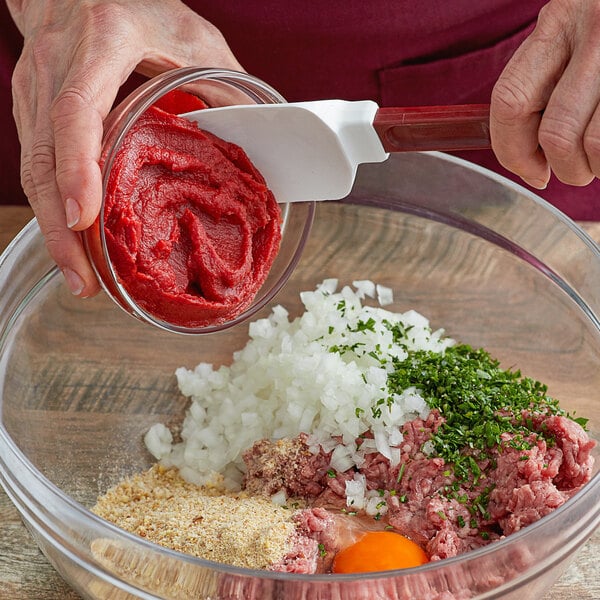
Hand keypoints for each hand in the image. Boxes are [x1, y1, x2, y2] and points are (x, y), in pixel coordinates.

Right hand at [7, 0, 242, 296]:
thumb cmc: (139, 7)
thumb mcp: (194, 38)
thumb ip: (224, 83)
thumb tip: (260, 138)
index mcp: (101, 45)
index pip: (76, 110)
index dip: (76, 167)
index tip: (84, 217)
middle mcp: (56, 69)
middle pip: (43, 157)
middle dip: (60, 227)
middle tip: (86, 280)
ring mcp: (34, 92)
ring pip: (33, 170)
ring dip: (54, 231)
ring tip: (81, 278)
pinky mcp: (31, 111)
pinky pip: (37, 168)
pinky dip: (54, 211)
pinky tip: (73, 245)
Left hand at [490, 0, 599, 190]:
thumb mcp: (574, 34)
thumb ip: (544, 83)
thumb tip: (528, 161)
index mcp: (557, 25)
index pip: (509, 101)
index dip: (513, 151)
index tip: (532, 171)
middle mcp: (594, 33)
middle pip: (555, 134)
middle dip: (565, 167)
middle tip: (577, 168)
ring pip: (594, 144)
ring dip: (596, 166)